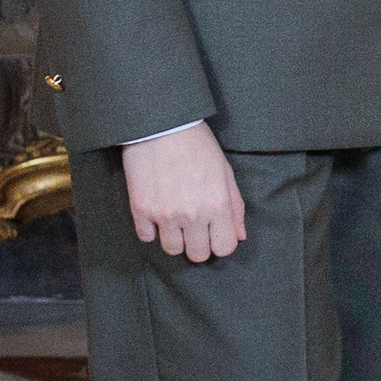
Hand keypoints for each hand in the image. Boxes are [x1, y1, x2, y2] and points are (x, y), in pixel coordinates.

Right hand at [123, 121, 244, 263]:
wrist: (161, 125)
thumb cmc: (197, 144)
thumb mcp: (225, 172)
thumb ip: (235, 207)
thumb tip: (239, 236)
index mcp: (217, 205)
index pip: (224, 248)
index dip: (221, 242)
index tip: (215, 231)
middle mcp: (192, 215)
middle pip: (197, 255)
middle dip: (199, 243)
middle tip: (195, 226)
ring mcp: (164, 215)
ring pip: (171, 250)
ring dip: (175, 238)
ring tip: (175, 218)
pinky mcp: (141, 210)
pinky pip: (146, 237)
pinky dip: (151, 229)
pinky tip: (157, 211)